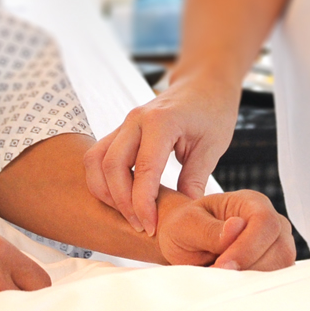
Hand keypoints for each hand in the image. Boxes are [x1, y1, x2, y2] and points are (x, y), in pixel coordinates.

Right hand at [84, 77, 240, 235]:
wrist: (204, 83)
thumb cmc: (212, 110)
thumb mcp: (213, 146)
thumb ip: (196, 180)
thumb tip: (183, 216)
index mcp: (161, 121)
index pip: (144, 170)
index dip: (143, 204)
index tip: (151, 227)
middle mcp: (135, 119)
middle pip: (111, 166)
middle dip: (122, 202)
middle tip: (141, 226)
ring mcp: (124, 123)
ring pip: (96, 161)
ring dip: (106, 191)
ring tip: (128, 214)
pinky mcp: (121, 130)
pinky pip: (99, 156)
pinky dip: (104, 180)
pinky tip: (122, 198)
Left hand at [156, 189, 295, 271]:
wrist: (183, 243)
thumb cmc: (185, 228)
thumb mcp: (187, 225)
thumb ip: (209, 229)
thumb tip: (236, 227)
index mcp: (251, 202)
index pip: (265, 223)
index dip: (247, 248)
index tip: (221, 266)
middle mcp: (270, 222)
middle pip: (280, 249)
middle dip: (248, 268)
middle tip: (216, 274)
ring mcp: (277, 246)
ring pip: (280, 270)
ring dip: (250, 280)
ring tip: (220, 276)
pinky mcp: (274, 267)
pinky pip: (274, 283)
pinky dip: (253, 288)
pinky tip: (231, 284)